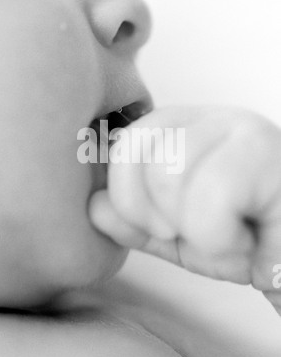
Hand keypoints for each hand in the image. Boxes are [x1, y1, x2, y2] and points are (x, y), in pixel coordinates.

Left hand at [90, 106, 280, 314]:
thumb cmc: (247, 239)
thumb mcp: (179, 234)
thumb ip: (134, 222)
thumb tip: (93, 206)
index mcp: (184, 131)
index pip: (123, 146)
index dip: (129, 199)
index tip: (166, 227)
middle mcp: (208, 117)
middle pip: (137, 153)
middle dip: (159, 215)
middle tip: (201, 232)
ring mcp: (238, 127)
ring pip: (168, 173)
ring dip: (196, 230)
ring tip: (230, 235)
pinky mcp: (265, 151)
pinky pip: (211, 196)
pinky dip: (222, 238)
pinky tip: (252, 238)